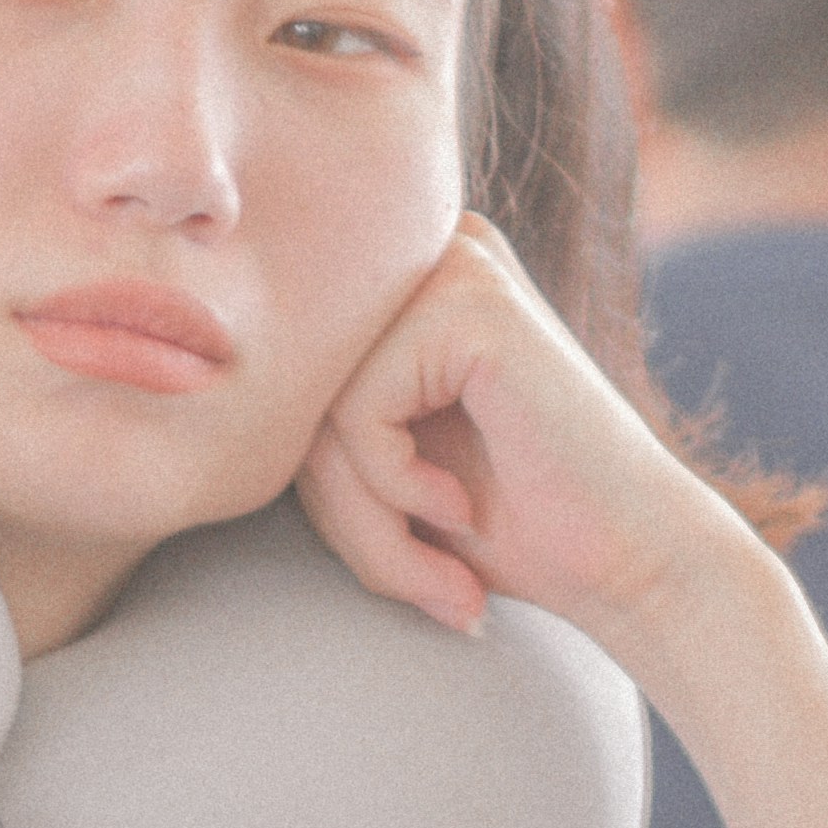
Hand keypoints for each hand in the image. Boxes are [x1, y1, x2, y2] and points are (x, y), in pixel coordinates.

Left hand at [292, 215, 738, 655]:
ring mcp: (452, 263)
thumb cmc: (507, 526)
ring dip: (364, 514)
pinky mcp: (469, 299)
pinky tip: (460, 507)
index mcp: (397, 277)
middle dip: (339, 508)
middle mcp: (423, 250)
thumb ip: (303, 423)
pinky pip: (357, 409)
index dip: (322, 488)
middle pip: (293, 389)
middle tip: (418, 577)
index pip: (285, 381)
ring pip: (317, 404)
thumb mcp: (375, 470)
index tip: (397, 556)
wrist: (634, 563)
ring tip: (438, 561)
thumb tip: (194, 382)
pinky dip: (395, 484)